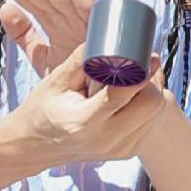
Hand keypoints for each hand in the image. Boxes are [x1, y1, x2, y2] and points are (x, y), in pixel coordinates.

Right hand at [7, 53, 169, 170]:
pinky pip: (149, 124)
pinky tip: (132, 96)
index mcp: (85, 123)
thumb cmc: (42, 109)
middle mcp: (106, 140)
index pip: (125, 93)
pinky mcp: (126, 153)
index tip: (149, 55)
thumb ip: (83, 59)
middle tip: (143, 64)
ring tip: (136, 78)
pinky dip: (146, 107)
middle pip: (151, 105)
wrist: (35, 146)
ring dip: (150, 93)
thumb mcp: (56, 81)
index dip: (142, 71)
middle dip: (150, 81)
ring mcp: (118, 150)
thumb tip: (110, 38)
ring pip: (155, 115)